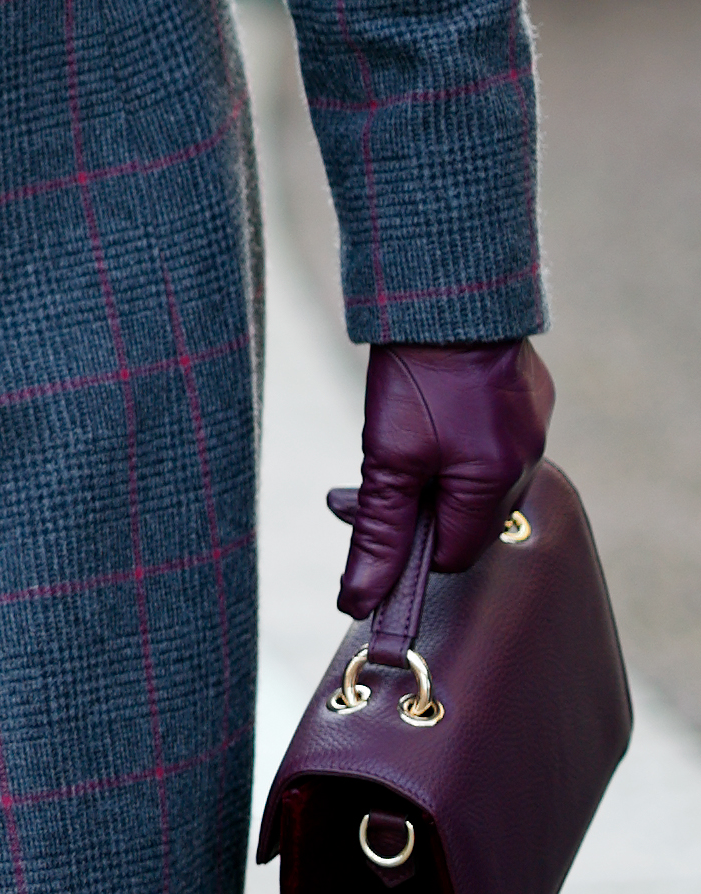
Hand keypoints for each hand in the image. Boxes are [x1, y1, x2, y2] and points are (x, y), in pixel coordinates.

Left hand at [332, 337, 553, 614]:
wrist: (447, 294)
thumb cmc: (417, 377)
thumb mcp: (388, 461)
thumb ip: (379, 534)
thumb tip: (361, 600)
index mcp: (498, 484)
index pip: (452, 556)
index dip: (408, 550)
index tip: (370, 525)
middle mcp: (527, 461)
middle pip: (465, 519)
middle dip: (415, 510)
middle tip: (363, 487)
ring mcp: (532, 428)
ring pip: (475, 481)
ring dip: (431, 477)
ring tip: (390, 450)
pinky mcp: (527, 399)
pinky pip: (489, 445)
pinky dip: (454, 445)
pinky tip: (425, 418)